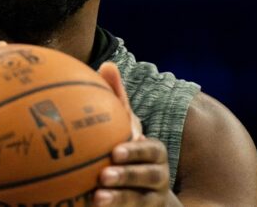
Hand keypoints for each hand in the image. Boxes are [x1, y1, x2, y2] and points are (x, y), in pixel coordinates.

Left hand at [94, 62, 173, 206]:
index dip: (136, 151)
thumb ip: (118, 100)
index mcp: (155, 154)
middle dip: (128, 175)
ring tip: (97, 199)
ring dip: (120, 200)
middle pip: (149, 177)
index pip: (152, 151)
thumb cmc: (131, 154)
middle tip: (104, 175)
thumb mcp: (125, 129)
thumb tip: (107, 64)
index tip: (115, 151)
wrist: (149, 198)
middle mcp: (159, 178)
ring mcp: (153, 201)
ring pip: (141, 201)